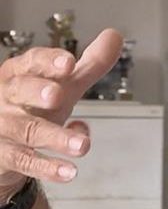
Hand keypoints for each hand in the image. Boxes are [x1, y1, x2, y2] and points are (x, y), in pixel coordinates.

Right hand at [0, 29, 121, 194]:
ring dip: (56, 137)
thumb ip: (91, 63)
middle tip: (58, 96)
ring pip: (27, 130)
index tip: (68, 63)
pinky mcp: (3, 154)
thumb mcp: (64, 84)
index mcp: (21, 74)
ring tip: (83, 145)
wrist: (4, 142)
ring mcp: (3, 126)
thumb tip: (115, 36)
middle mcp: (8, 97)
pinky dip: (48, 167)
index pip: (32, 62)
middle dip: (38, 91)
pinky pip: (25, 160)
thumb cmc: (35, 106)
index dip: (49, 62)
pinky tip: (69, 172)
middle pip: (20, 90)